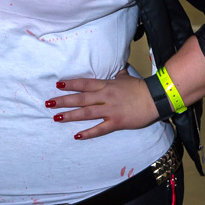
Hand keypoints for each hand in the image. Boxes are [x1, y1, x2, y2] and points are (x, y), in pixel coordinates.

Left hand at [45, 68, 159, 139]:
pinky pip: (99, 129)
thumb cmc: (141, 87)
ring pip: (86, 113)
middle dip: (63, 101)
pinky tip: (76, 135)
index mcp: (106, 85)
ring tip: (56, 118)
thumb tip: (116, 69)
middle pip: (80, 98)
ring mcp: (110, 110)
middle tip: (48, 103)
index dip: (71, 84)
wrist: (156, 98)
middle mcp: (105, 97)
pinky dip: (88, 133)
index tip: (58, 85)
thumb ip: (117, 74)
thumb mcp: (126, 77)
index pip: (84, 84)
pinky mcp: (116, 122)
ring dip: (70, 115)